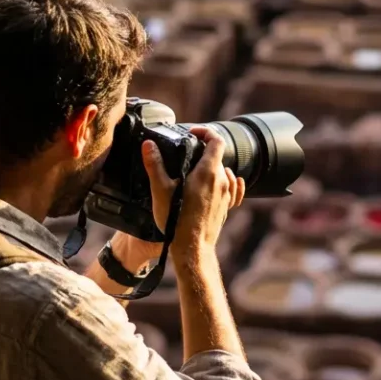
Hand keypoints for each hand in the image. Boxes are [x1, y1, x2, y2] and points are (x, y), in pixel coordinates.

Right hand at [141, 127, 244, 259]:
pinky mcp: (227, 206)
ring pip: (223, 171)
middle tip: (186, 154)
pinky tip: (224, 181)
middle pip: (217, 156)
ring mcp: (226, 194)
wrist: (192, 248)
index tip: (193, 133)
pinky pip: (232, 187)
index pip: (216, 140)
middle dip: (202, 151)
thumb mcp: (161, 190)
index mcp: (208, 172)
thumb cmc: (177, 220)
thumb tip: (148, 144)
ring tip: (196, 170)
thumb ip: (155, 165)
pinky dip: (226, 180)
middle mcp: (221, 180)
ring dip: (212, 167)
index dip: (205, 132)